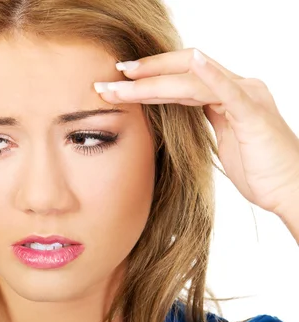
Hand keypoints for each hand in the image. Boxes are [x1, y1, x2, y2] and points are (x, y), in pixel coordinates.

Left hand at [94, 48, 298, 215]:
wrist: (291, 190)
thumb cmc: (259, 170)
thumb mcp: (223, 140)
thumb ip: (206, 120)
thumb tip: (179, 112)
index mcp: (228, 96)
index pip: (183, 78)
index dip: (151, 78)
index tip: (119, 82)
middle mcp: (238, 89)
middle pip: (183, 72)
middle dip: (144, 74)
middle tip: (110, 77)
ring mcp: (247, 97)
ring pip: (192, 80)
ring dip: (153, 81)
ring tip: (122, 82)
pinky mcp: (254, 114)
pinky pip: (229, 90)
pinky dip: (210, 74)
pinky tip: (192, 62)